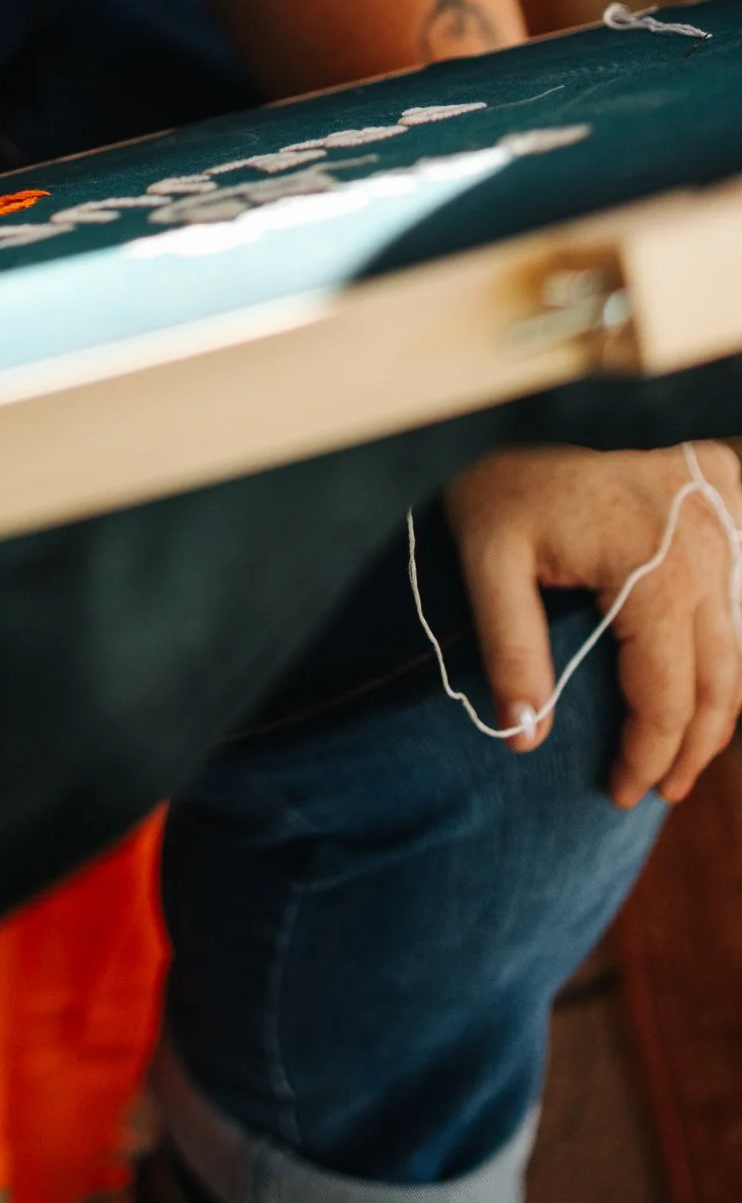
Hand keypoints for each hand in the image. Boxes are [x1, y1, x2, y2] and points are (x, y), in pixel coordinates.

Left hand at [445, 442, 741, 807]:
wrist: (536, 409)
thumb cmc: (506, 490)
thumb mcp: (485, 559)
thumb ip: (508, 647)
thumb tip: (524, 738)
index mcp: (654, 569)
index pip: (666, 696)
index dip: (646, 755)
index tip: (618, 793)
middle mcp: (704, 555)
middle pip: (717, 686)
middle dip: (689, 753)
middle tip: (652, 791)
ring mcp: (722, 538)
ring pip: (738, 658)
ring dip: (714, 716)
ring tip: (677, 762)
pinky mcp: (724, 526)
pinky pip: (738, 617)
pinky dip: (721, 667)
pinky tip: (692, 694)